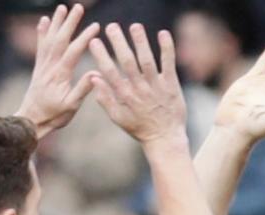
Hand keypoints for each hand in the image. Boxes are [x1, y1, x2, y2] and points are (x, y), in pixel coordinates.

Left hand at [16, 4, 101, 139]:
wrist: (31, 120)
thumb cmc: (53, 115)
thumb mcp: (71, 106)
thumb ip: (83, 89)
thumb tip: (96, 73)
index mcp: (60, 75)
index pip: (73, 52)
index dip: (85, 38)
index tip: (95, 26)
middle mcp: (49, 67)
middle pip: (60, 40)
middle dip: (69, 23)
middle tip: (78, 7)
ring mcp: (43, 65)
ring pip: (50, 39)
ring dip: (56, 23)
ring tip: (62, 8)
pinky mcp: (39, 67)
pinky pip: (40, 46)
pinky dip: (42, 32)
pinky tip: (44, 20)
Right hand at [89, 24, 186, 146]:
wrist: (165, 138)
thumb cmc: (140, 128)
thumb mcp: (118, 117)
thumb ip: (105, 98)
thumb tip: (94, 77)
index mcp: (124, 96)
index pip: (110, 72)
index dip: (101, 56)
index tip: (94, 41)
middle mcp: (139, 90)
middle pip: (127, 62)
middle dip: (118, 43)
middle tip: (111, 27)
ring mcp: (156, 86)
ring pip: (146, 60)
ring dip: (140, 42)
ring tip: (134, 26)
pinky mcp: (171, 85)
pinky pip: (168, 64)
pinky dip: (167, 49)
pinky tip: (163, 34)